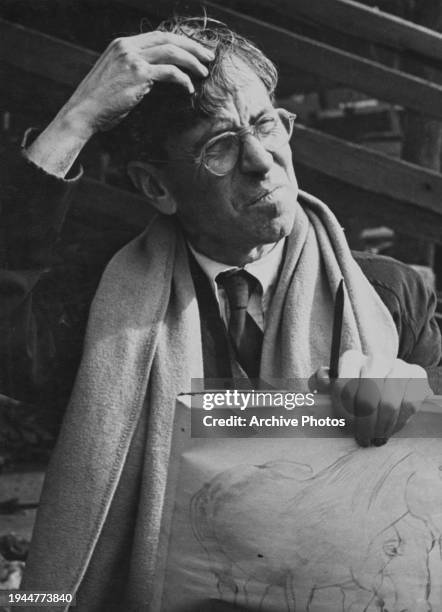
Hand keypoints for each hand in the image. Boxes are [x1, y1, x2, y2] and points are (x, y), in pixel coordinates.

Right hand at [59, 31, 214, 136]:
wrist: (83, 112)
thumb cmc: (99, 102)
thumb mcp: (115, 77)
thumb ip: (133, 70)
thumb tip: (154, 76)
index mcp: (122, 44)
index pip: (158, 36)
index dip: (179, 42)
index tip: (194, 50)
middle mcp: (127, 47)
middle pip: (168, 38)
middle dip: (192, 46)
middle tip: (208, 56)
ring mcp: (133, 59)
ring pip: (172, 52)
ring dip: (192, 61)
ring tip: (204, 71)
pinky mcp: (138, 75)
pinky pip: (169, 73)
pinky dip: (183, 79)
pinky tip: (189, 88)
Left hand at [311, 349, 431, 446]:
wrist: (387, 381)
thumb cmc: (354, 388)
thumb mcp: (333, 384)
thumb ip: (320, 382)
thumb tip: (322, 381)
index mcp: (352, 359)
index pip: (344, 387)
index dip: (343, 412)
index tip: (345, 426)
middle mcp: (375, 359)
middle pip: (367, 398)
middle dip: (363, 424)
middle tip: (362, 439)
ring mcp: (398, 365)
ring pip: (388, 404)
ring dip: (380, 428)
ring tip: (375, 439)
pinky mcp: (417, 375)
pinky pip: (408, 405)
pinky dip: (398, 423)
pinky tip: (390, 430)